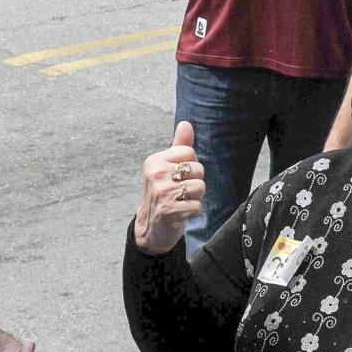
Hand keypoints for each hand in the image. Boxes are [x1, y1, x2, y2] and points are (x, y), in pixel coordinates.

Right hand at [134, 122, 205, 254]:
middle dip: (195, 183)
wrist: (151, 228)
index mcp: (155, 161)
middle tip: (181, 192)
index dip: (192, 167)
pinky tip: (181, 213)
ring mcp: (161, 192)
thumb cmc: (163, 194)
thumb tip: (186, 123)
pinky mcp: (168, 210)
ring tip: (181, 202)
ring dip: (195, 198)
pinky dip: (193, 212)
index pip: (190, 153)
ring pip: (200, 187)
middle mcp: (156, 174)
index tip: (179, 177)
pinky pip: (197, 206)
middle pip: (198, 169)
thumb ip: (180, 146)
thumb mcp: (168, 168)